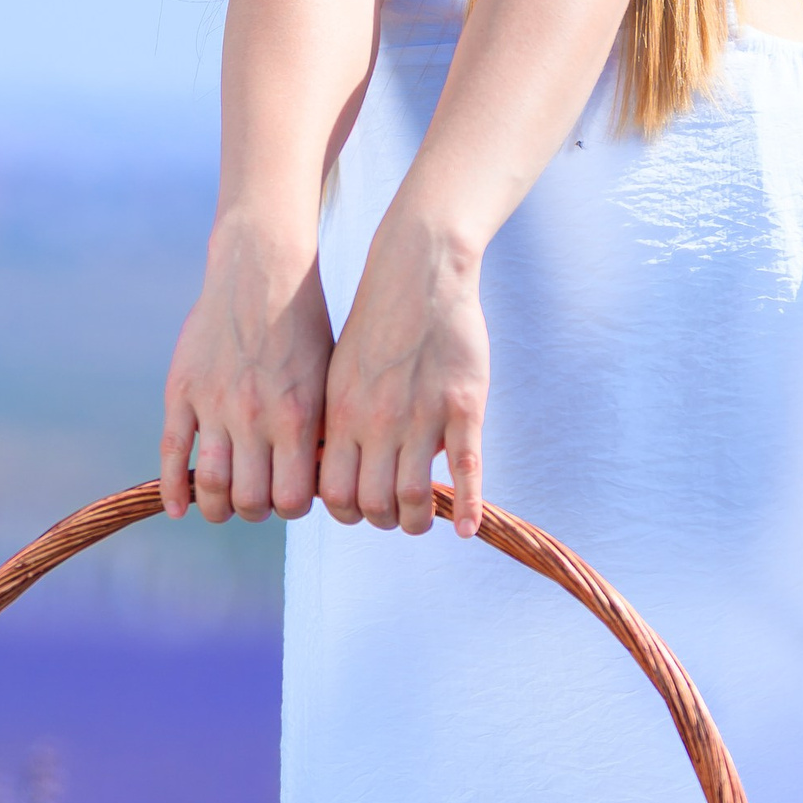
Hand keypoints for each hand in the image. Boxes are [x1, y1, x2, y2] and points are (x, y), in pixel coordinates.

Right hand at [160, 221, 332, 521]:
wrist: (262, 270)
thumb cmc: (304, 327)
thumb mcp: (327, 380)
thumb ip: (320, 433)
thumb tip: (318, 485)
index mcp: (298, 417)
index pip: (291, 500)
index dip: (291, 508)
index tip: (290, 498)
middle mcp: (254, 416)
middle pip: (249, 501)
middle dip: (256, 511)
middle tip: (257, 503)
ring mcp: (213, 404)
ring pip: (209, 485)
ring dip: (217, 507)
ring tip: (223, 506)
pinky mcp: (182, 390)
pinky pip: (170, 453)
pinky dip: (170, 489)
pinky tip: (176, 508)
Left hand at [318, 213, 488, 536]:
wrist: (418, 273)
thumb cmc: (377, 326)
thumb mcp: (340, 375)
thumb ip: (340, 425)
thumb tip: (339, 473)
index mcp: (342, 415)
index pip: (334, 494)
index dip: (346, 511)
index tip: (360, 506)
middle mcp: (378, 422)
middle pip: (373, 504)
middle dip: (383, 520)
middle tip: (393, 514)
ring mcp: (423, 416)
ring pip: (415, 497)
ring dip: (417, 521)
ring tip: (420, 520)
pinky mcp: (464, 407)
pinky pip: (468, 469)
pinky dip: (467, 507)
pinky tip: (465, 529)